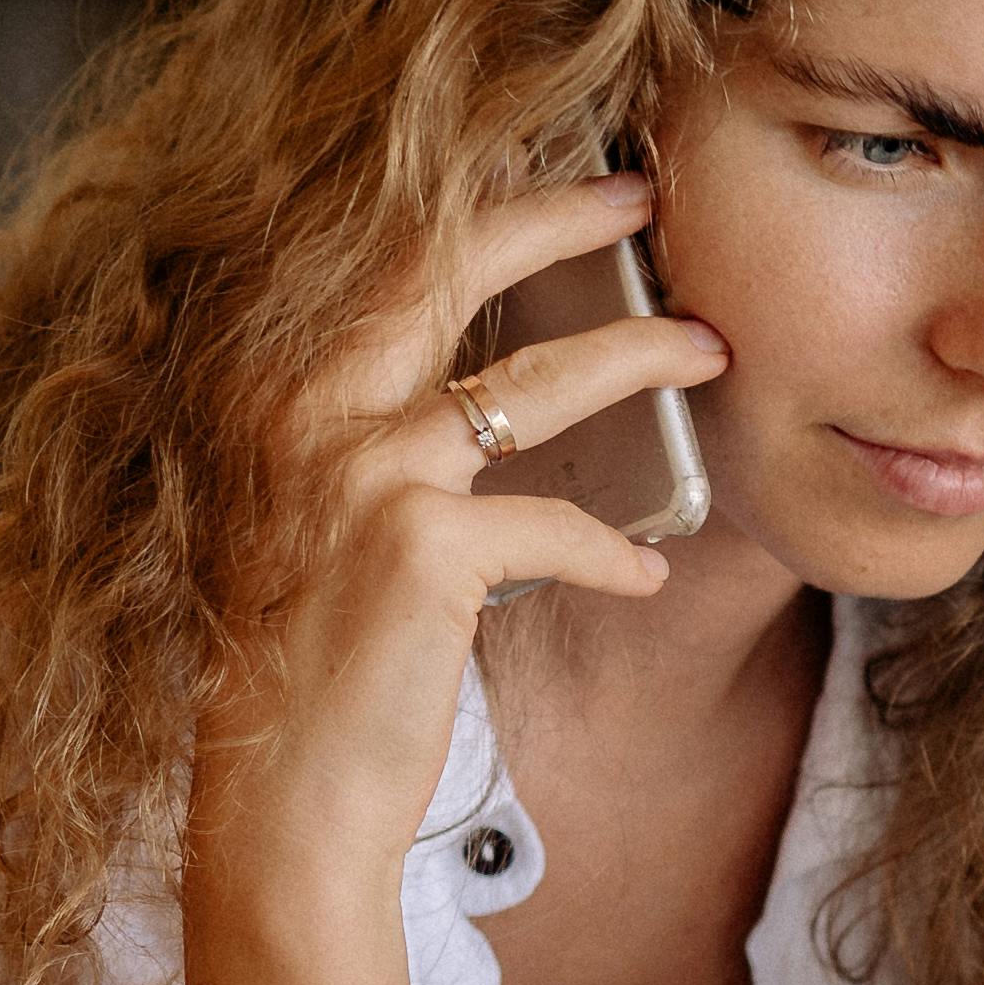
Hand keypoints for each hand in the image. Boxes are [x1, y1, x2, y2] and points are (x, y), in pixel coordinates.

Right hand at [191, 170, 722, 891]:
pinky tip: (648, 573)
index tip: (564, 184)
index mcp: (278, 393)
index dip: (486, 211)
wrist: (280, 800)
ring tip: (706, 348)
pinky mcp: (417, 548)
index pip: (391, 262)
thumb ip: (382, 438)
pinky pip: (559, 524)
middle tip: (646, 194)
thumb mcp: (325, 523)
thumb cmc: (310, 667)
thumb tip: (495, 385)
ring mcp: (359, 473)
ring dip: (639, 356)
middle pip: (452, 267)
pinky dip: (615, 550)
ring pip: (535, 382)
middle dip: (562, 217)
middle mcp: (304, 411)